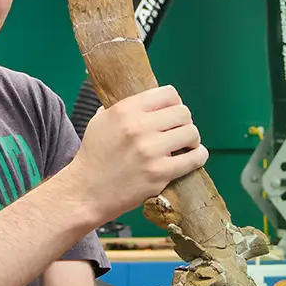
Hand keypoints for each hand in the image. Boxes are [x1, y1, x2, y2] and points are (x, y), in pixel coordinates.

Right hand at [57, 85, 207, 218]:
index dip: (173, 102)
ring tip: (183, 146)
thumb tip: (147, 98)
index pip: (168, 93)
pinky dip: (198, 156)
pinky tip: (192, 157)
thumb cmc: (94, 156)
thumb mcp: (100, 121)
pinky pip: (195, 158)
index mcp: (125, 110)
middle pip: (183, 112)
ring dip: (191, 140)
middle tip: (177, 132)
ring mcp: (150, 151)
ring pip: (191, 133)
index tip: (170, 113)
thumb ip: (123, 107)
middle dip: (183, 122)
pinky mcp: (159, 173)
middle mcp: (138, 127)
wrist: (86, 191)